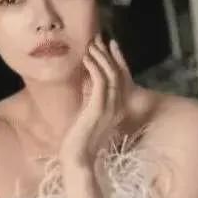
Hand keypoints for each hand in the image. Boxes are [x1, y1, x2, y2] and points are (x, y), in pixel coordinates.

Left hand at [58, 33, 135, 168]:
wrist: (77, 158)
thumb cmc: (78, 140)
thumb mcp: (86, 114)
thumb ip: (89, 98)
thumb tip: (85, 82)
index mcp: (116, 108)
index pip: (120, 78)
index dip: (115, 60)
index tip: (108, 45)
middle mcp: (117, 107)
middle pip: (117, 73)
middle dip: (108, 54)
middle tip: (99, 38)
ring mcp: (109, 108)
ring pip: (110, 75)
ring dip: (100, 58)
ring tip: (91, 44)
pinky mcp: (99, 109)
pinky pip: (100, 82)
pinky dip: (94, 67)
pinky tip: (86, 58)